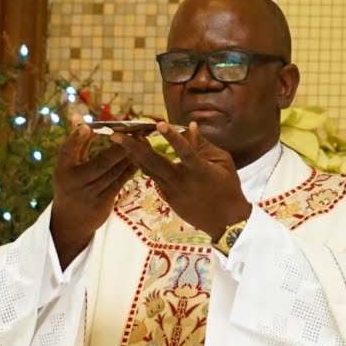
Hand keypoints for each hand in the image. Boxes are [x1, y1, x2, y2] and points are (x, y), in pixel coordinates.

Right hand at [49, 124, 138, 266]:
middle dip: (119, 147)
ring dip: (130, 157)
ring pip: (114, 172)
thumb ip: (77, 143)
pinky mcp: (104, 203)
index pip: (67, 151)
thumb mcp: (68, 165)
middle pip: (101, 163)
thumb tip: (79, 117)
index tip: (86, 127)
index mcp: (63, 169)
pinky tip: (140, 158)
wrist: (71, 221)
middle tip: (134, 133)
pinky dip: (130, 169)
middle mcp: (75, 182)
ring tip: (142, 142)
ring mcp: (90, 194)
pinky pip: (120, 182)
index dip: (76, 139)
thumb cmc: (70, 183)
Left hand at [109, 121, 250, 239]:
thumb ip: (204, 145)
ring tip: (120, 141)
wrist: (225, 221)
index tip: (159, 123)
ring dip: (133, 155)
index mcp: (199, 171)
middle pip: (154, 162)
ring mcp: (172, 191)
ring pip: (149, 170)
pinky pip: (154, 179)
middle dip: (133, 147)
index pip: (184, 151)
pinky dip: (144, 166)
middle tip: (116, 134)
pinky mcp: (168, 198)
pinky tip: (134, 154)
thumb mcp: (223, 162)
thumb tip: (190, 126)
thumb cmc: (228, 187)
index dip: (172, 137)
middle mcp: (182, 181)